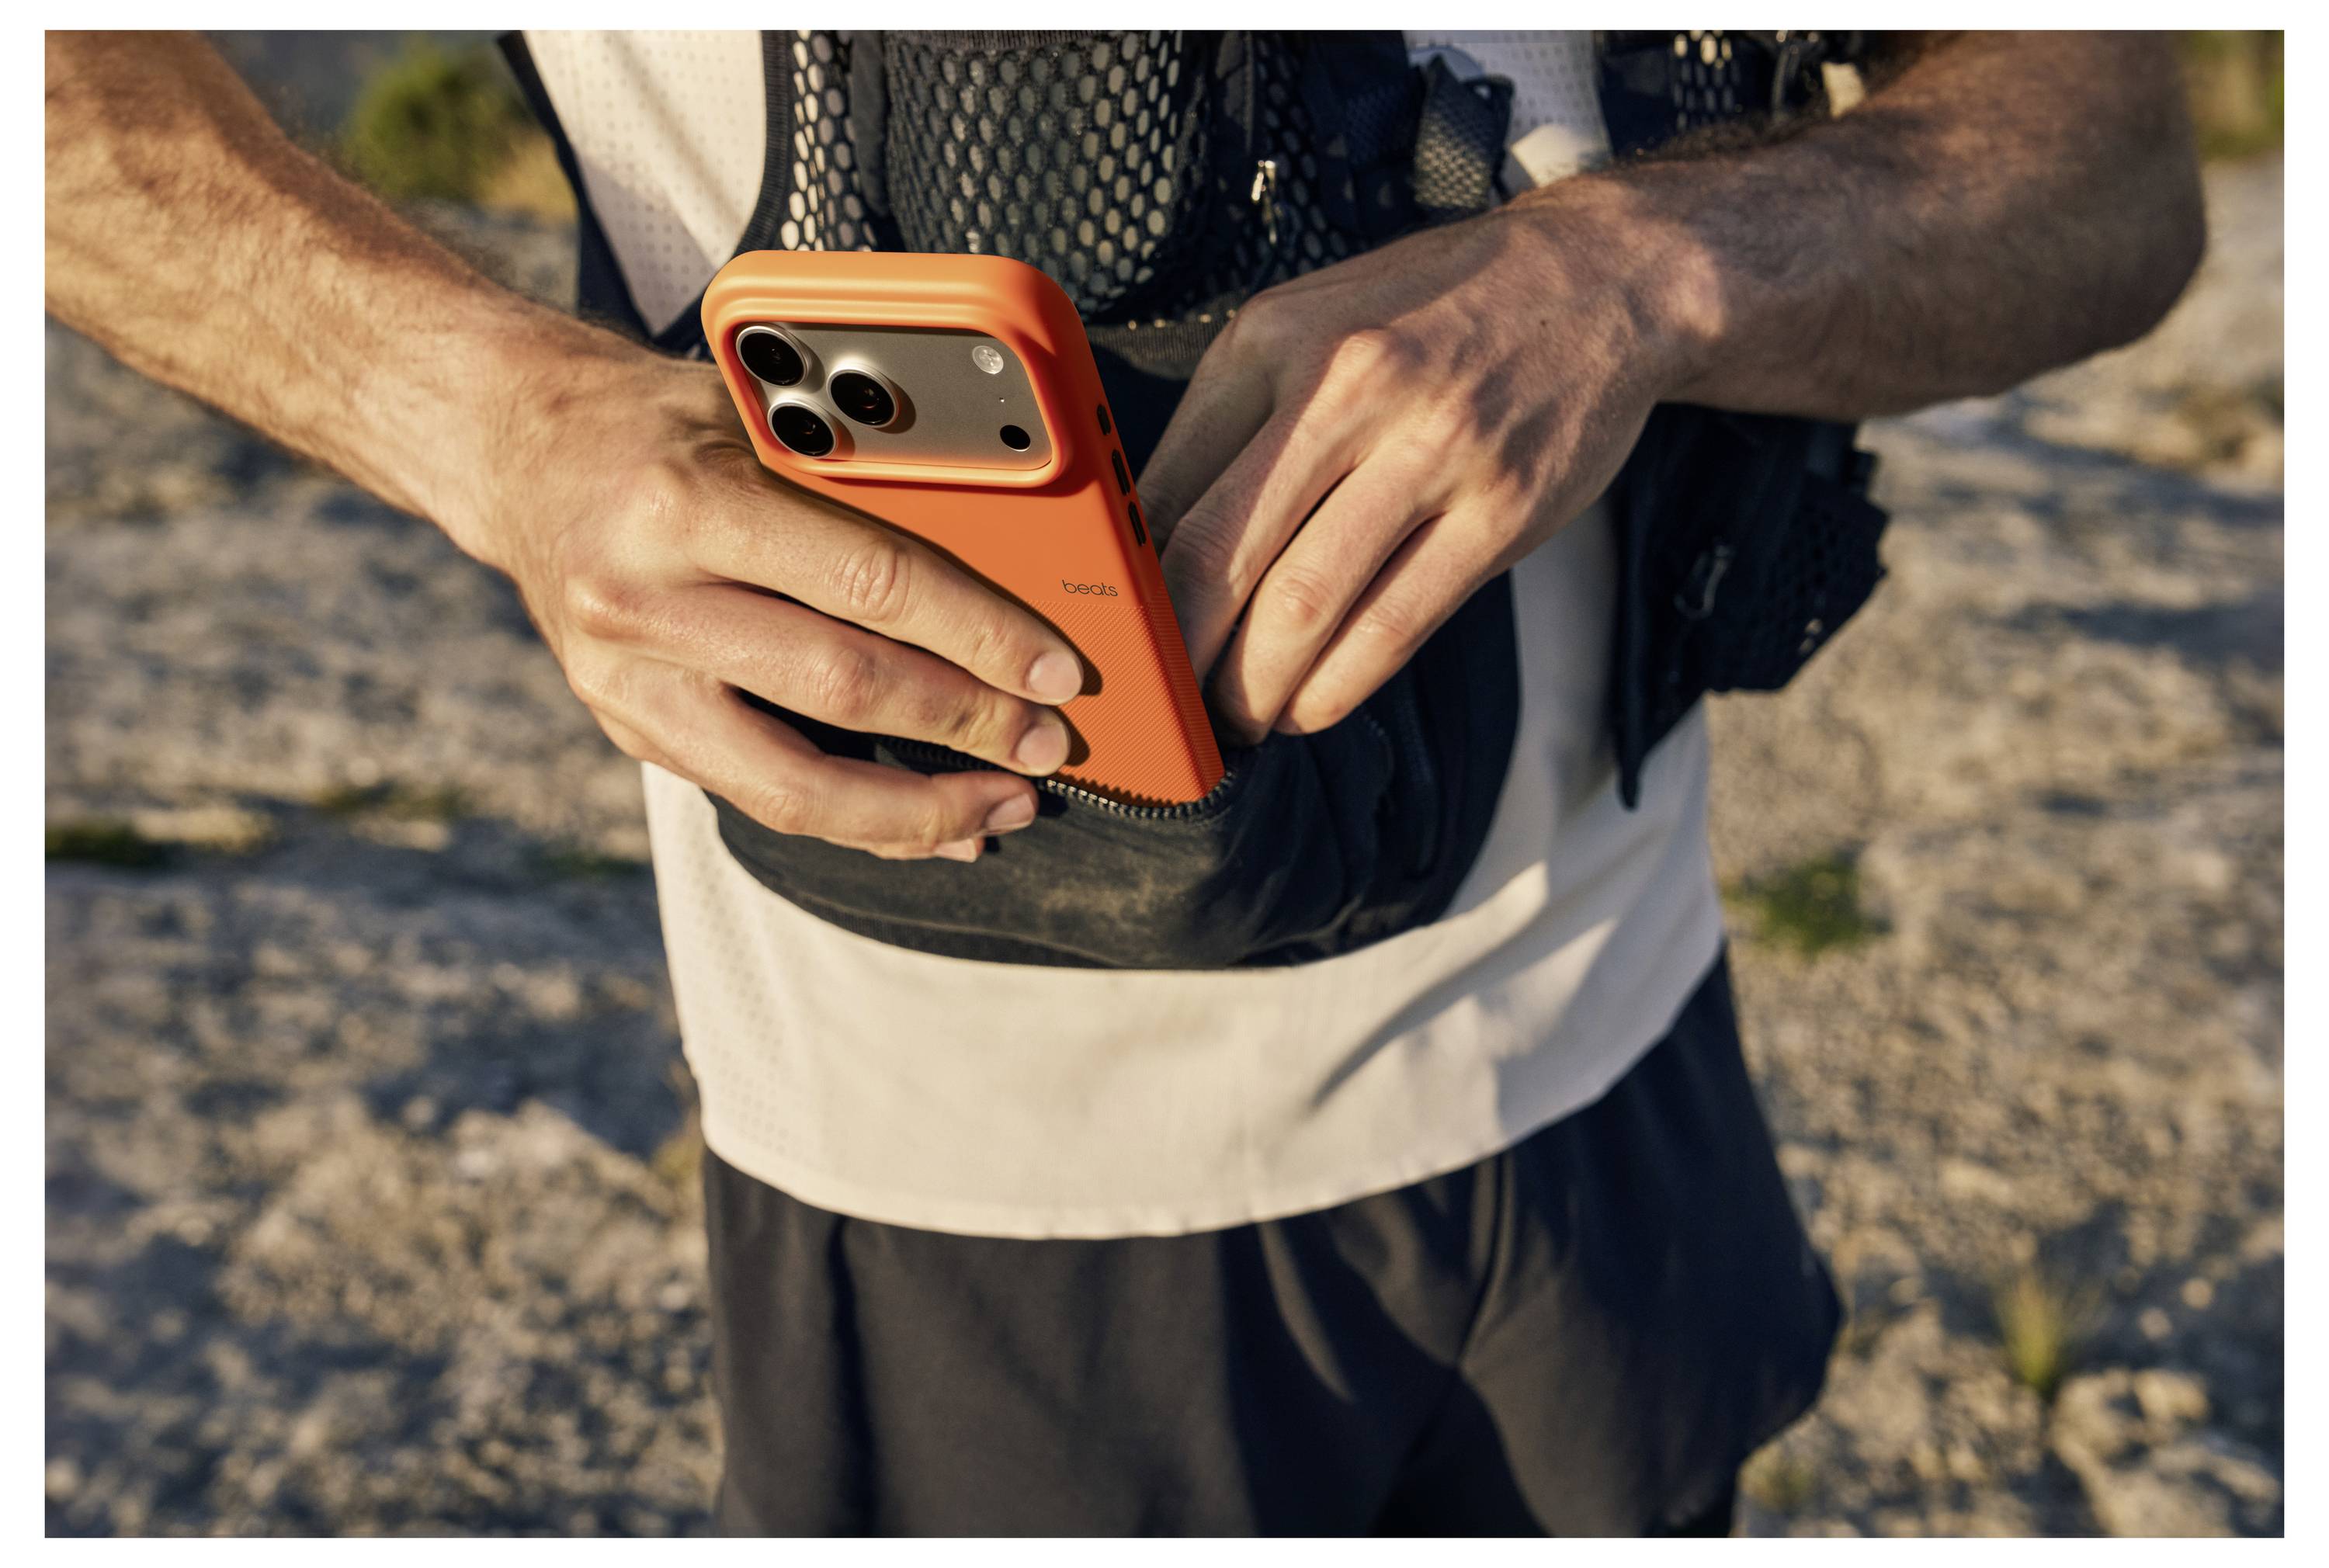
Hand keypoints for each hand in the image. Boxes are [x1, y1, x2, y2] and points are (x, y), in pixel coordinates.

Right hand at [462, 340, 1086, 861]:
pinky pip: (758, 797)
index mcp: (686, 501)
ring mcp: (626, 681)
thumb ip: (856, 476)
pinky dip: (854, 822)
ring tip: (1002, 807)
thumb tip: (1005, 552)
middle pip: (842, 689)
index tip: (1056, 669)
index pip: (869, 581)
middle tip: (1049, 746)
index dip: (980, 635)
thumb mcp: (753, 410)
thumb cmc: (654, 422)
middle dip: (966, 727)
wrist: (512, 449)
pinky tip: (927, 825)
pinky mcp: (629, 729)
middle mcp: (643, 600)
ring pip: (793, 786)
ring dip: (915, 812)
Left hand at [1139, 188, 1692, 743]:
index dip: (1126, 583)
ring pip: (1304, 607)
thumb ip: (1236, 417)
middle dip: (1176, 655)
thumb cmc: (1433, 315)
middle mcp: (1351, 388)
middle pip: (1220, 556)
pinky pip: (1394, 628)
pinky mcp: (1501, 513)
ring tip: (1234, 720)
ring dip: (1252, 689)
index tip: (1118, 637)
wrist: (1602, 284)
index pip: (1165, 485)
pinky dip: (1334, 687)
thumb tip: (1153, 543)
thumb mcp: (1314, 320)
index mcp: (1279, 339)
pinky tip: (1305, 707)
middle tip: (1163, 703)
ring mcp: (1434, 452)